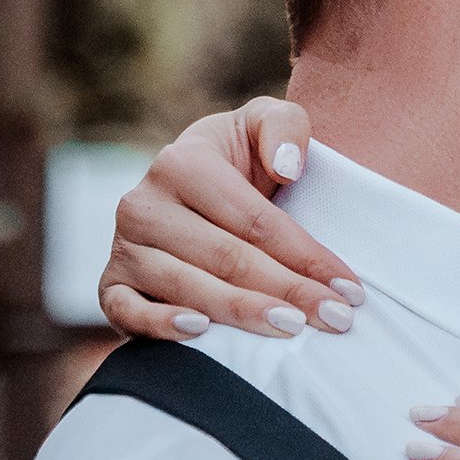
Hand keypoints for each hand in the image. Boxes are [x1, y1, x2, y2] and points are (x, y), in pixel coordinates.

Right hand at [97, 98, 365, 341]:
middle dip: (288, 291)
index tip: (349, 286)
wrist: (187, 186)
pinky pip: (129, 313)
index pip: (255, 220)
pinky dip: (161, 326)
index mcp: (182, 162)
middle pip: (228, 258)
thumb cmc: (238, 160)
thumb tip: (288, 167)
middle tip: (336, 318)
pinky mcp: (110, 286)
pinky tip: (202, 335)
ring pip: (189, 288)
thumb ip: (283, 126)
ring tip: (293, 330)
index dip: (305, 254)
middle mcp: (143, 204)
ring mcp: (123, 248)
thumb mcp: (263, 123)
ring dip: (244, 315)